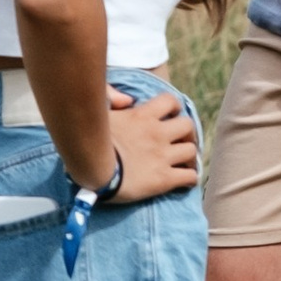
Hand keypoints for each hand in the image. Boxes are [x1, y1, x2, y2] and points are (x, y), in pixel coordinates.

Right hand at [84, 84, 199, 204]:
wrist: (91, 169)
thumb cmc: (89, 139)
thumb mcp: (98, 112)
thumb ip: (111, 98)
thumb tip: (127, 100)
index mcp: (142, 116)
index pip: (170, 101)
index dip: (173, 108)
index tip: (169, 116)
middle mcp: (157, 133)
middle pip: (188, 126)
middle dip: (186, 133)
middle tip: (179, 141)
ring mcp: (162, 157)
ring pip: (191, 151)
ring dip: (189, 156)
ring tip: (183, 162)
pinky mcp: (164, 179)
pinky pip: (190, 177)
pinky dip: (190, 178)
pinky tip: (183, 181)